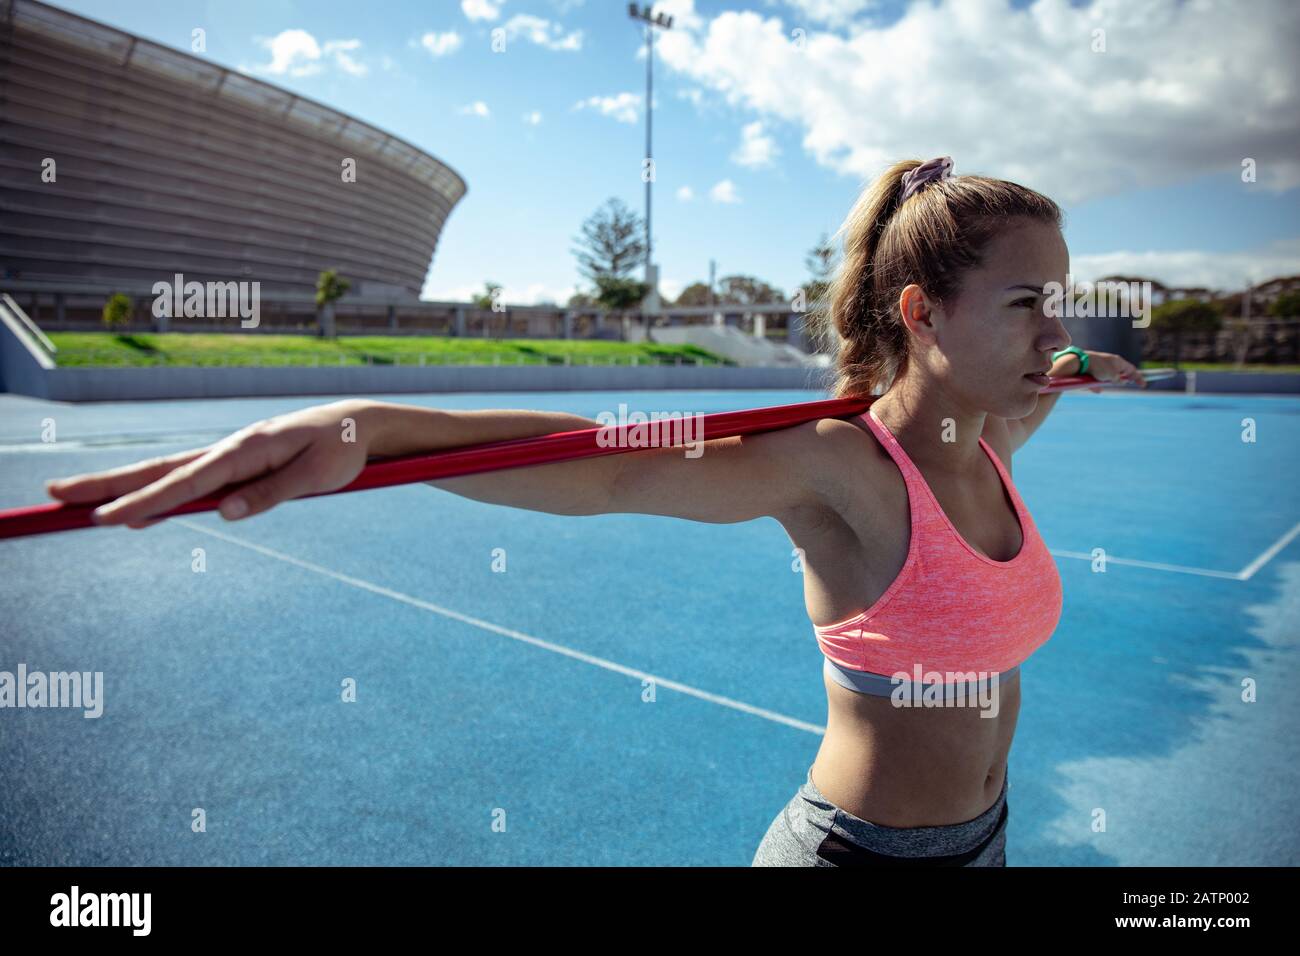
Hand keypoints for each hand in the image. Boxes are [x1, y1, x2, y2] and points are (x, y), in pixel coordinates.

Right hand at [45, 400, 379, 528]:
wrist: (356, 425)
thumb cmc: (341, 450)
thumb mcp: (317, 475)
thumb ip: (272, 493)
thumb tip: (224, 514)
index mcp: (244, 450)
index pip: (183, 482)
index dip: (142, 502)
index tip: (103, 519)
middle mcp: (228, 449)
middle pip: (157, 470)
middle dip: (106, 484)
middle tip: (54, 495)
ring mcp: (229, 455)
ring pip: (166, 473)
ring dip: (123, 487)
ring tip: (77, 500)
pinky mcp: (236, 464)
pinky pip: (188, 480)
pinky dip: (158, 492)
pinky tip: (140, 513)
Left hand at [1080, 351, 1146, 392]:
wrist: (1078, 363)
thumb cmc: (1098, 368)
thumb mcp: (1112, 376)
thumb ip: (1119, 379)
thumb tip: (1121, 381)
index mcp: (1118, 361)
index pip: (1131, 370)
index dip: (1138, 378)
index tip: (1143, 385)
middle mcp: (1109, 362)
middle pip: (1119, 372)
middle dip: (1122, 378)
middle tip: (1127, 383)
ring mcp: (1099, 366)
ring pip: (1107, 377)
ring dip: (1108, 382)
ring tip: (1107, 385)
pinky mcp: (1090, 371)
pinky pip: (1096, 380)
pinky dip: (1097, 386)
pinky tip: (1097, 391)